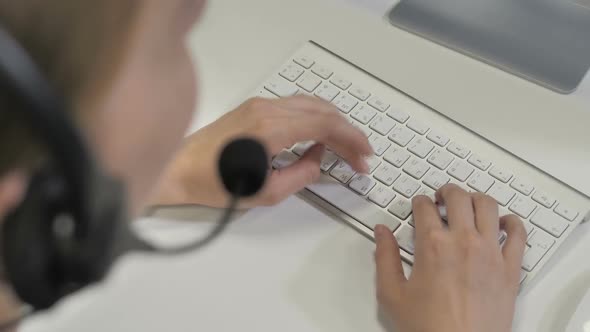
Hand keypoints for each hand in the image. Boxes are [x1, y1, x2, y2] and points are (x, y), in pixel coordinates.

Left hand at [152, 96, 371, 207]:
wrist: (180, 170)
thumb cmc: (215, 183)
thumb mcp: (267, 191)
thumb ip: (302, 174)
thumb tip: (319, 159)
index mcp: (271, 128)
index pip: (325, 124)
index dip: (351, 140)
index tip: (364, 156)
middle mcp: (267, 109)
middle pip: (322, 111)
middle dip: (347, 132)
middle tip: (360, 155)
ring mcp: (259, 104)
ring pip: (311, 104)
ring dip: (333, 123)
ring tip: (346, 145)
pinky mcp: (254, 107)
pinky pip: (295, 105)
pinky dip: (316, 117)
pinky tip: (322, 133)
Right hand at [374, 184, 526, 331]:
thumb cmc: (429, 328)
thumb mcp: (392, 294)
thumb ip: (384, 257)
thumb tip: (382, 233)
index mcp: (432, 245)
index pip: (424, 206)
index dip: (418, 201)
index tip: (418, 205)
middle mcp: (463, 242)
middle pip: (458, 196)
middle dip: (446, 191)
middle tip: (442, 196)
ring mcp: (490, 252)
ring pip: (488, 205)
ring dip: (475, 198)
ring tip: (468, 203)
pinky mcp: (510, 268)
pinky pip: (518, 233)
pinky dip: (512, 222)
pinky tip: (503, 222)